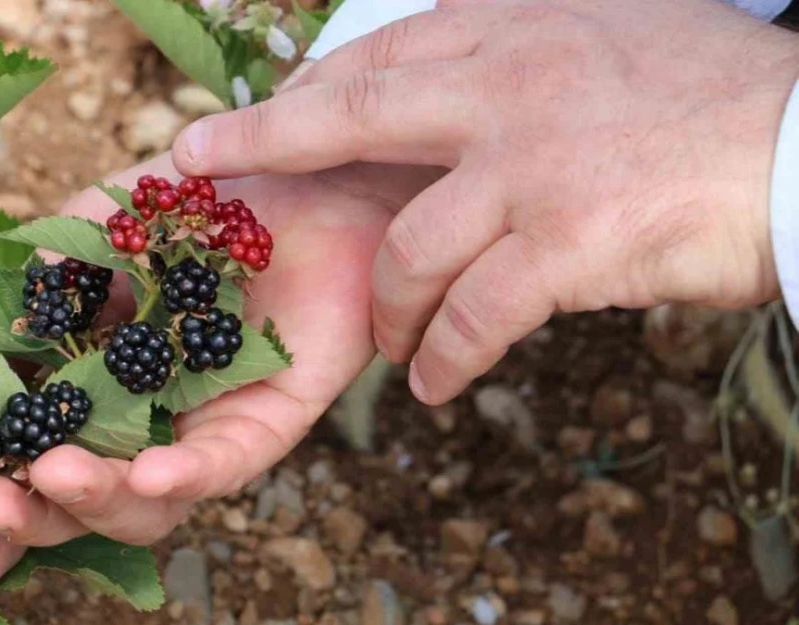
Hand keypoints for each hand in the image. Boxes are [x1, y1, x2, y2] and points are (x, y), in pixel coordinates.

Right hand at [0, 153, 437, 609]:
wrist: (303, 168)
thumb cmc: (203, 203)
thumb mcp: (104, 226)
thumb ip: (51, 275)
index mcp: (99, 389)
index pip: (34, 465)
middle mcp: (150, 423)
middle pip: (85, 501)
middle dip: (28, 517)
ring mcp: (207, 428)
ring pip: (152, 499)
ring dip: (97, 495)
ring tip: (53, 472)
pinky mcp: (272, 419)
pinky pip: (232, 462)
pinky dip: (191, 470)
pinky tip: (153, 470)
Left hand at [170, 0, 798, 404]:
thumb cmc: (712, 96)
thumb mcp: (604, 36)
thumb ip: (518, 51)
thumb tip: (452, 63)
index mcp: (511, 34)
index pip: (378, 59)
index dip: (307, 96)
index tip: (261, 120)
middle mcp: (506, 91)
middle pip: (350, 115)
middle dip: (263, 140)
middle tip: (204, 166)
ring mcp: (531, 166)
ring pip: (411, 249)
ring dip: (393, 312)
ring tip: (399, 348)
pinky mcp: (568, 243)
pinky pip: (475, 315)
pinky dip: (448, 358)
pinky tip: (440, 384)